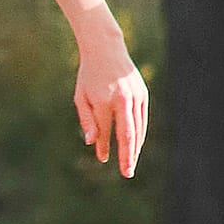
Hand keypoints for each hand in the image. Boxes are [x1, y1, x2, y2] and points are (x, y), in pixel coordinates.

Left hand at [72, 42, 147, 178]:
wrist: (106, 50)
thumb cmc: (89, 76)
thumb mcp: (81, 96)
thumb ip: (87, 120)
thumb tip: (91, 143)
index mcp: (103, 100)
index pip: (105, 131)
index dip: (104, 147)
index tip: (103, 159)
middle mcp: (122, 100)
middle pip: (127, 134)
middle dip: (127, 155)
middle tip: (127, 173)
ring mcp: (135, 97)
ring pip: (137, 128)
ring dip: (135, 148)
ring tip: (131, 164)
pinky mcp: (142, 94)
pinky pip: (142, 119)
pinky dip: (139, 134)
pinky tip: (136, 145)